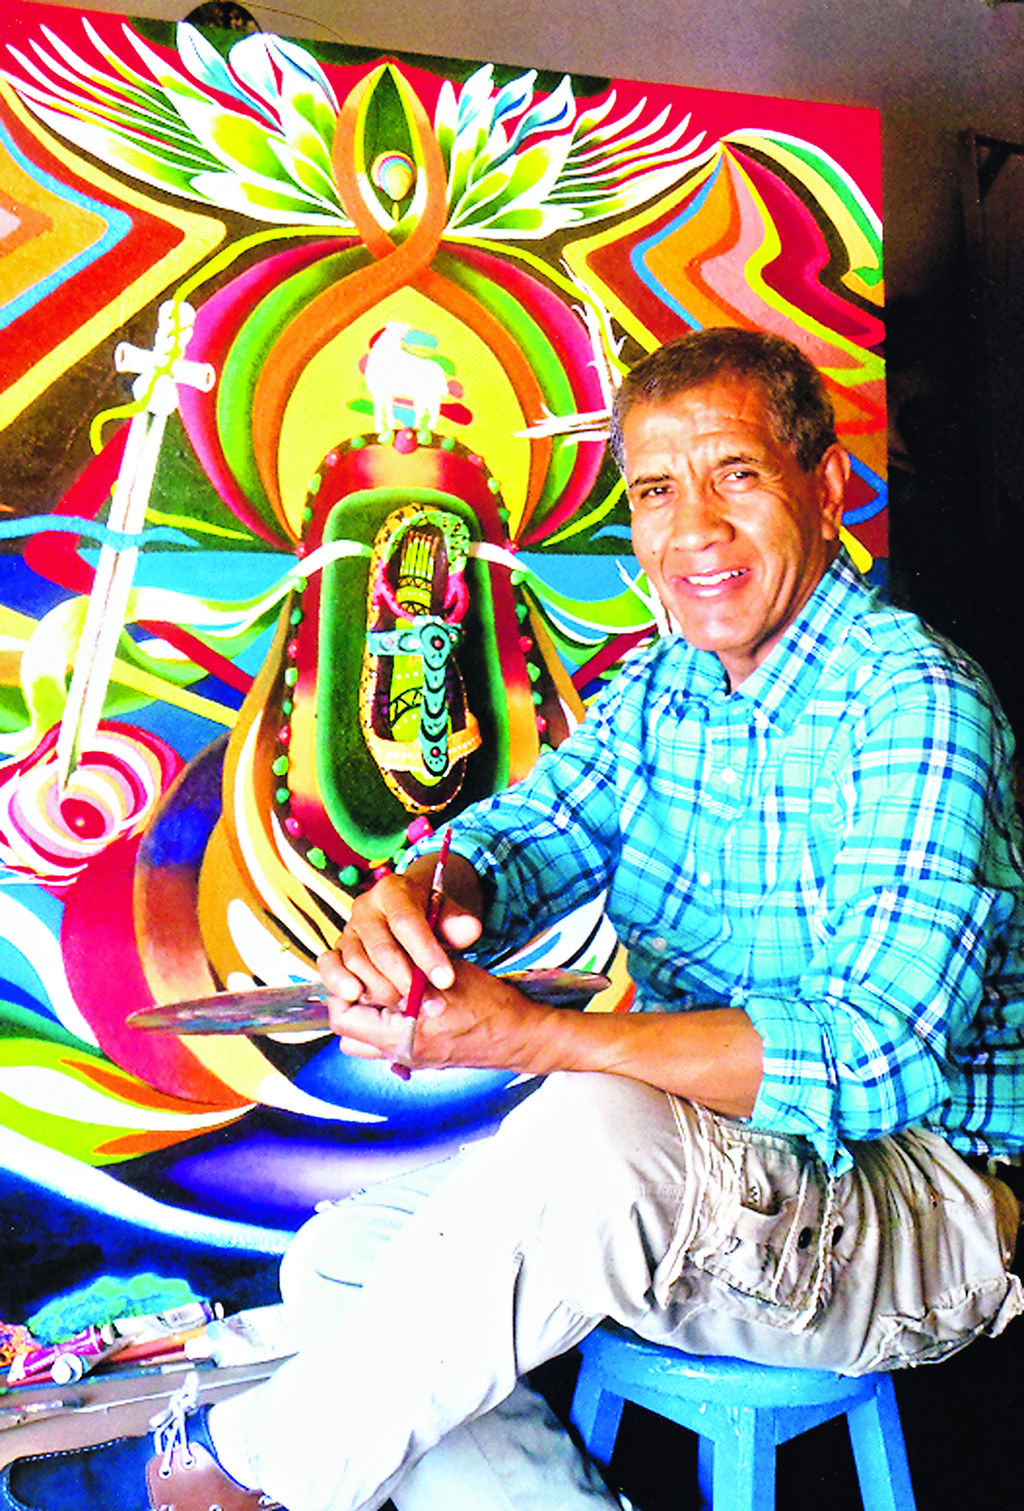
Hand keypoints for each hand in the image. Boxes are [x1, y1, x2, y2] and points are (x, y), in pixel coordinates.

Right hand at [318, 853, 484, 1010]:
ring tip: (407, 1006)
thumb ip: (458, 923)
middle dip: (407, 980)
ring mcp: (348, 930)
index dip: (426, 952)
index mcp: (393, 891)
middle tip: (430, 1004)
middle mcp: (365, 908)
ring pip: (357, 962)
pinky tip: (356, 996)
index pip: (407, 922)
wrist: (406, 915)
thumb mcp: (448, 914)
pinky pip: (329, 965)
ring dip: (382, 989)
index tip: (446, 980)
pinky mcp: (336, 951)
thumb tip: (469, 931)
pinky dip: (338, 982)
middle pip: (382, 948)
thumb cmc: (429, 917)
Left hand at [322, 956, 555, 1072]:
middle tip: (364, 974)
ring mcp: (408, 1059)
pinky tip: (401, 1000)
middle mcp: (399, 1054)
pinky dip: (382, 1021)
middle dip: (349, 1000)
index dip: (343, 987)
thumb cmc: (490, 1004)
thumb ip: (406, 969)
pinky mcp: (419, 1057)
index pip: (343, 1017)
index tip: (356, 965)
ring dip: (363, 1013)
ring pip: (362, 1039)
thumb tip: (372, 953)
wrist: (520, 1036)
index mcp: (402, 1036)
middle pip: (346, 1030)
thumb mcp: (446, 974)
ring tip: (380, 987)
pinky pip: (383, 1042)